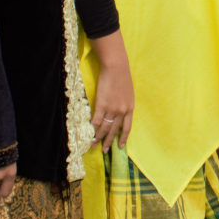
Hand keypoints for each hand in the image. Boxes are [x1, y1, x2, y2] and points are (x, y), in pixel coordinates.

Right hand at [89, 33, 134, 149]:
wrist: (116, 68)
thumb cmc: (123, 78)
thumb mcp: (129, 93)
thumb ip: (125, 104)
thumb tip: (120, 113)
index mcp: (130, 108)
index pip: (127, 128)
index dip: (123, 138)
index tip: (120, 147)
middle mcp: (122, 111)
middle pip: (114, 130)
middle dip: (109, 141)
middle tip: (104, 150)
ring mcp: (111, 108)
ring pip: (104, 127)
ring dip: (98, 137)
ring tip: (94, 145)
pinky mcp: (102, 104)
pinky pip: (96, 119)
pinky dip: (93, 127)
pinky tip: (89, 133)